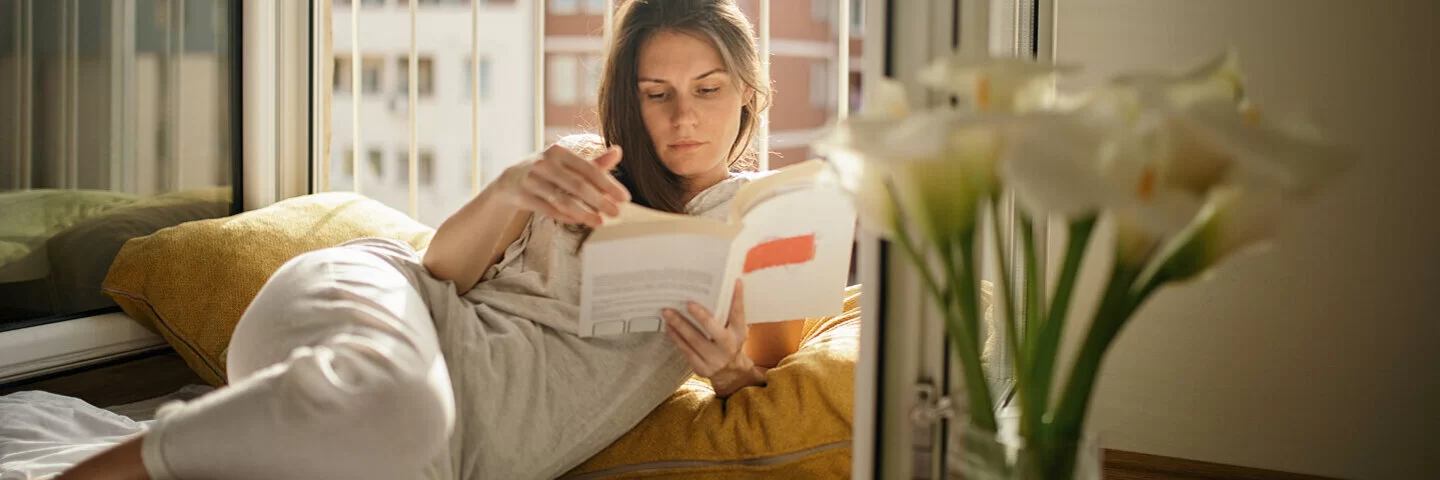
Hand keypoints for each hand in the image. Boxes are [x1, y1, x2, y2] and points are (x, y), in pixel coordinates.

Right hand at [493, 144, 630, 226]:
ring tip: (600, 222)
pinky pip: (549, 210)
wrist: (510, 180)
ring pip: (562, 200)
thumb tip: (618, 151)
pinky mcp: (523, 196)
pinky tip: (581, 221)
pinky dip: (566, 217)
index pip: (589, 169)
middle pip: (578, 185)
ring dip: (584, 213)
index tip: (624, 198)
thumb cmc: (546, 170)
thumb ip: (593, 162)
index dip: (608, 184)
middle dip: (599, 201)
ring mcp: (532, 179)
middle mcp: (544, 163)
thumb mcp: (566, 163)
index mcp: (559, 152)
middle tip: (617, 213)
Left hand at [661, 280, 764, 397]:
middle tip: (688, 303)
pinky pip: (686, 351)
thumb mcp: (736, 328)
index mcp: (739, 333)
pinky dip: (676, 338)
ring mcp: (715, 360)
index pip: (739, 314)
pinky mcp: (702, 368)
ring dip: (680, 325)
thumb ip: (731, 311)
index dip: (737, 298)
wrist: (729, 372)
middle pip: (714, 330)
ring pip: (695, 341)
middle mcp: (729, 347)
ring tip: (668, 312)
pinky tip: (669, 327)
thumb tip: (728, 283)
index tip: (735, 282)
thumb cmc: (729, 342)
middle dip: (701, 316)